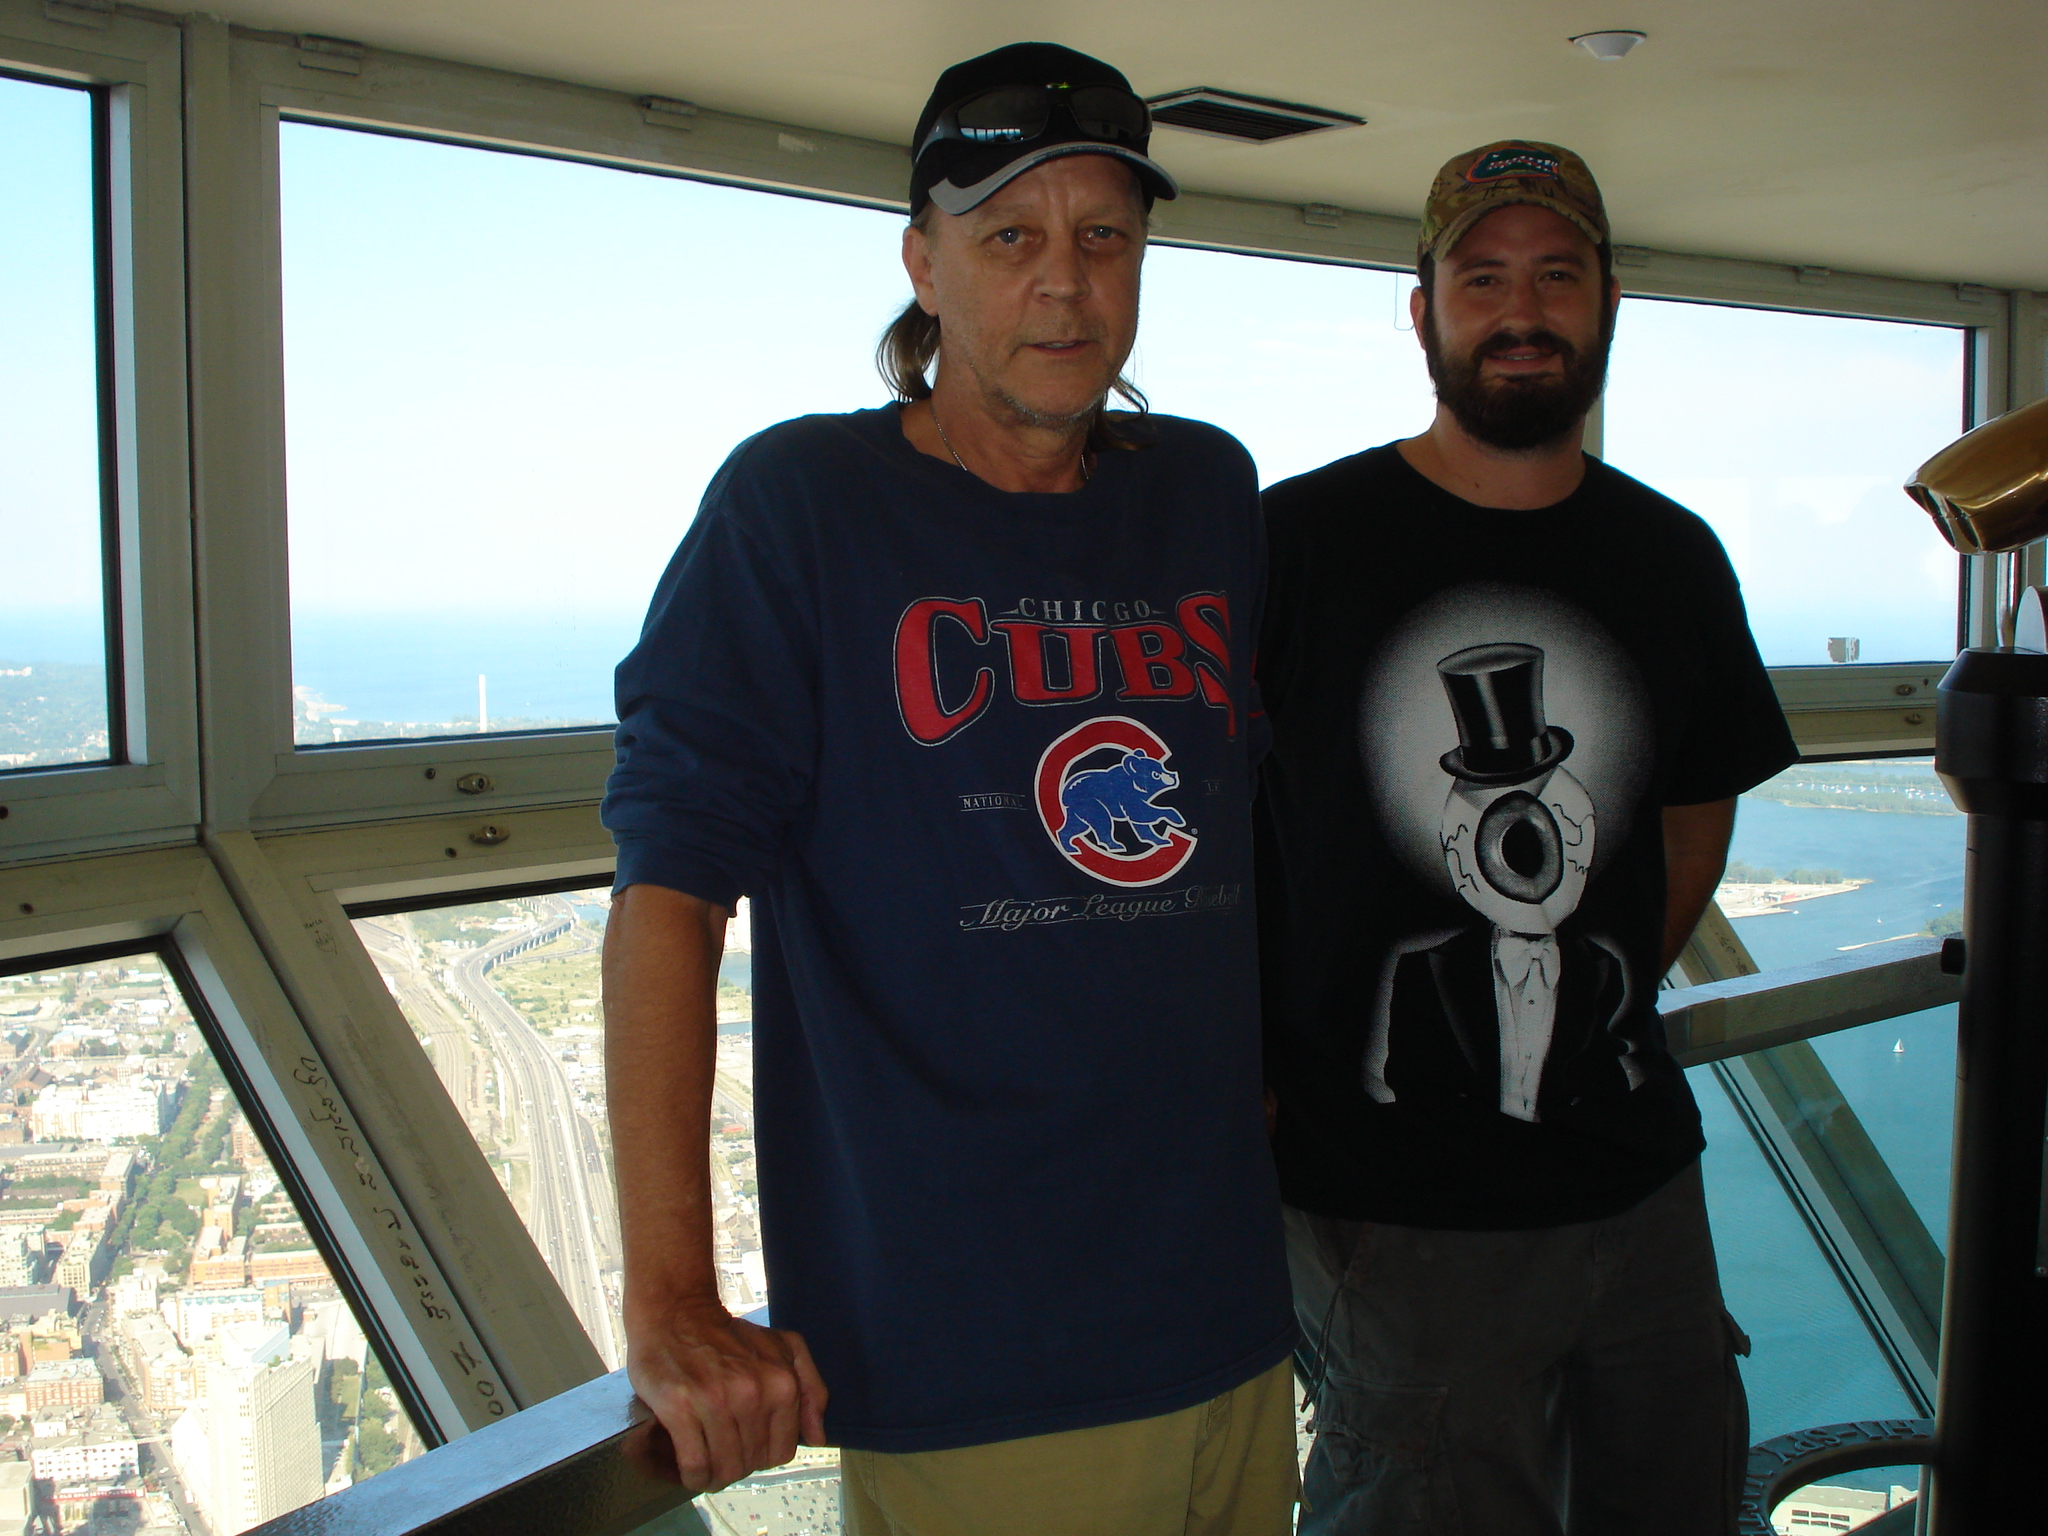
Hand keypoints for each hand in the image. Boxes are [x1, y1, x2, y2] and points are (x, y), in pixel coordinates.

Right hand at [625, 1295, 828, 1491]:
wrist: (678, 1315)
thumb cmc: (731, 1336)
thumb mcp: (786, 1348)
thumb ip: (811, 1389)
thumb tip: (817, 1437)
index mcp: (782, 1384)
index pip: (781, 1452)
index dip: (763, 1455)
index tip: (748, 1447)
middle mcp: (752, 1394)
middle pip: (751, 1463)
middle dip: (738, 1466)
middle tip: (723, 1453)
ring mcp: (714, 1402)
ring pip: (724, 1469)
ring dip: (714, 1476)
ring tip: (706, 1464)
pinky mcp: (679, 1408)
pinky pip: (694, 1465)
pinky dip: (694, 1476)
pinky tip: (689, 1469)